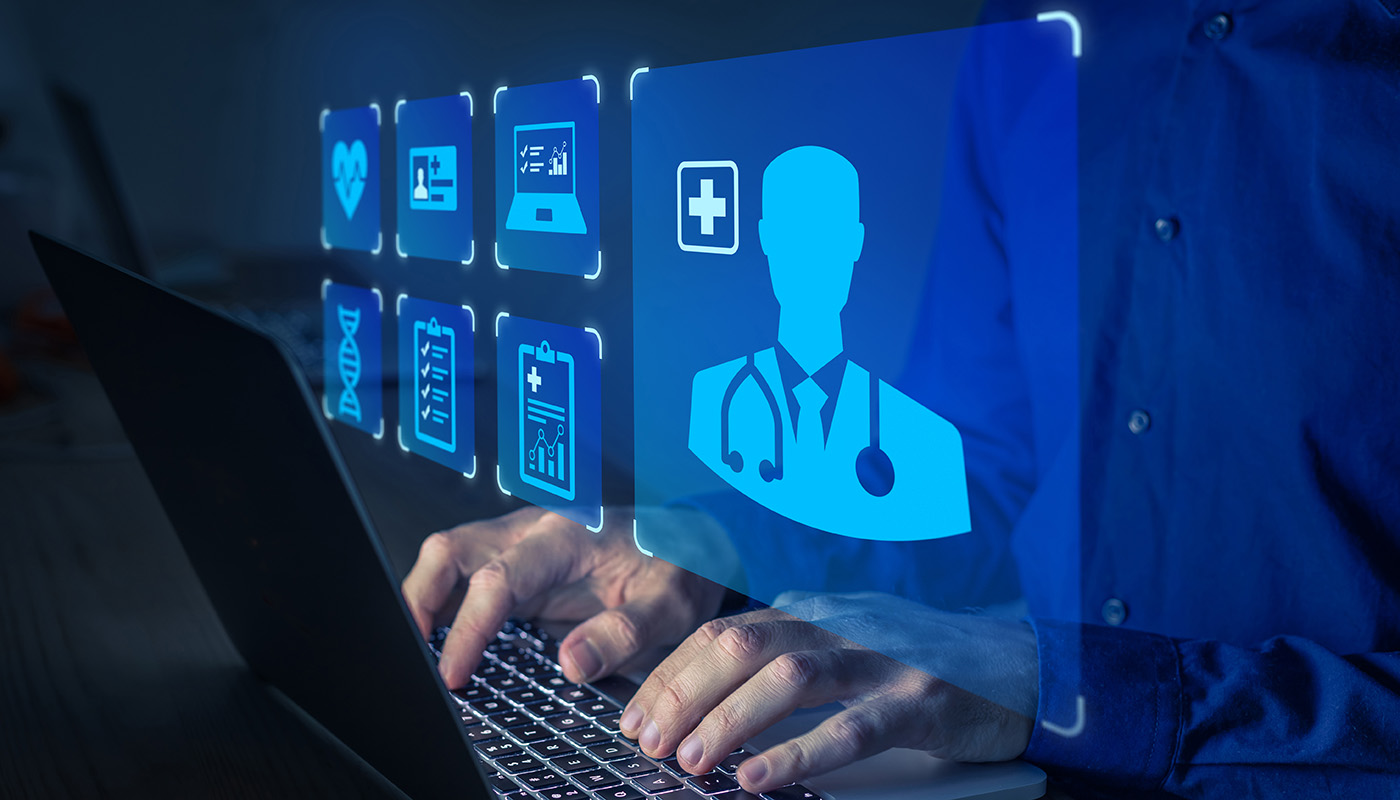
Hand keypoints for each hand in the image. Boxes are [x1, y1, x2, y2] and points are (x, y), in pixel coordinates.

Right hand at [401, 505, 724, 687]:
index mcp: (566, 538)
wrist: (691, 542)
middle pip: (450, 550)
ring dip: (426, 601)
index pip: (499, 578)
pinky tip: (443, 643)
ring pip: (449, 560)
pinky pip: (467, 580)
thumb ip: (624, 632)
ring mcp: (521, 549)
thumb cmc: (680, 564)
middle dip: (419, 598)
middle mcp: (533, 535)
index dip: (468, 627)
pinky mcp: (520, 569)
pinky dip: (445, 607)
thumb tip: (571, 664)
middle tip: (414, 654)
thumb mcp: (671, 604)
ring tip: (422, 654)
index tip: (454, 672)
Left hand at [618, 598, 1037, 794]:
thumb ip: (792, 654)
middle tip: (650, 741)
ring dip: (731, 720)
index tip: (636, 714)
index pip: (724, 632)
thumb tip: (711, 690)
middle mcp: (841, 624)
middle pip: (743, 645)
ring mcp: (882, 660)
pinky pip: (852, 727)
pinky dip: (800, 753)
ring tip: (692, 761)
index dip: (673, 673)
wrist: (1022, 662)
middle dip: (685, 693)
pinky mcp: (920, 700)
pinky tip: (761, 779)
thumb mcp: (849, 640)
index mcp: (816, 610)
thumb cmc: (923, 660)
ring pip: (790, 678)